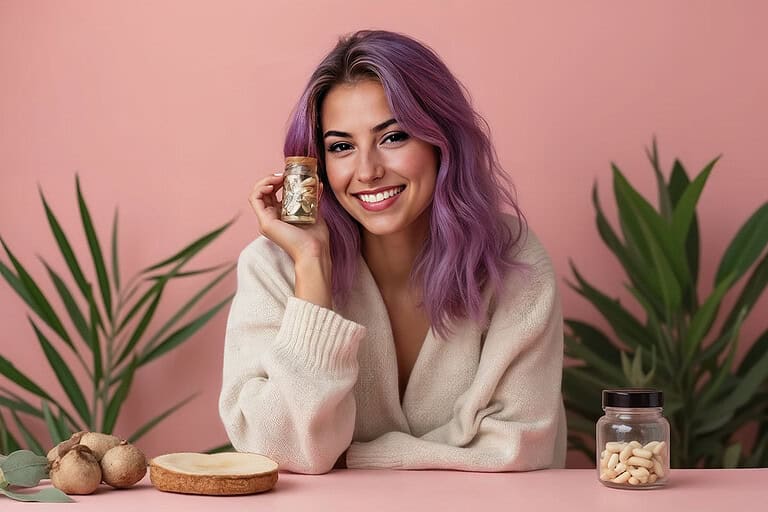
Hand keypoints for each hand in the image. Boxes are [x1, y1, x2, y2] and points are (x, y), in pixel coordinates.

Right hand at [249, 172, 332, 307]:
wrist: (315, 251)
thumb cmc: (316, 237)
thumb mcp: (314, 211)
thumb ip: (313, 198)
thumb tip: (319, 184)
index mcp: (281, 216)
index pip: (273, 194)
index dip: (278, 181)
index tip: (289, 175)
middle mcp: (271, 218)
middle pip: (264, 192)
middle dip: (272, 179)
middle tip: (284, 175)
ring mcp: (266, 221)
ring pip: (257, 194)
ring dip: (266, 181)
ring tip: (278, 177)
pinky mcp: (265, 222)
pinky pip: (255, 199)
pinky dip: (261, 188)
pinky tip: (272, 184)